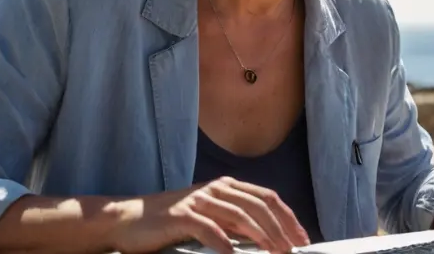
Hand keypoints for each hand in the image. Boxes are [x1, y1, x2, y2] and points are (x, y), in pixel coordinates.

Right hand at [106, 177, 310, 253]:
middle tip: (294, 250)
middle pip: (258, 205)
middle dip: (281, 229)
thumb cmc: (173, 222)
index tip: (303, 239)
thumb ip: (236, 221)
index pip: (267, 198)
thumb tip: (268, 236)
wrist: (130, 218)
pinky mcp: (180, 215)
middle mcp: (215, 189)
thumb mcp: (210, 217)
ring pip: (239, 216)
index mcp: (226, 187)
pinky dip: (225, 244)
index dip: (288, 217)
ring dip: (261, 237)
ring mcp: (198, 200)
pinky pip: (208, 229)